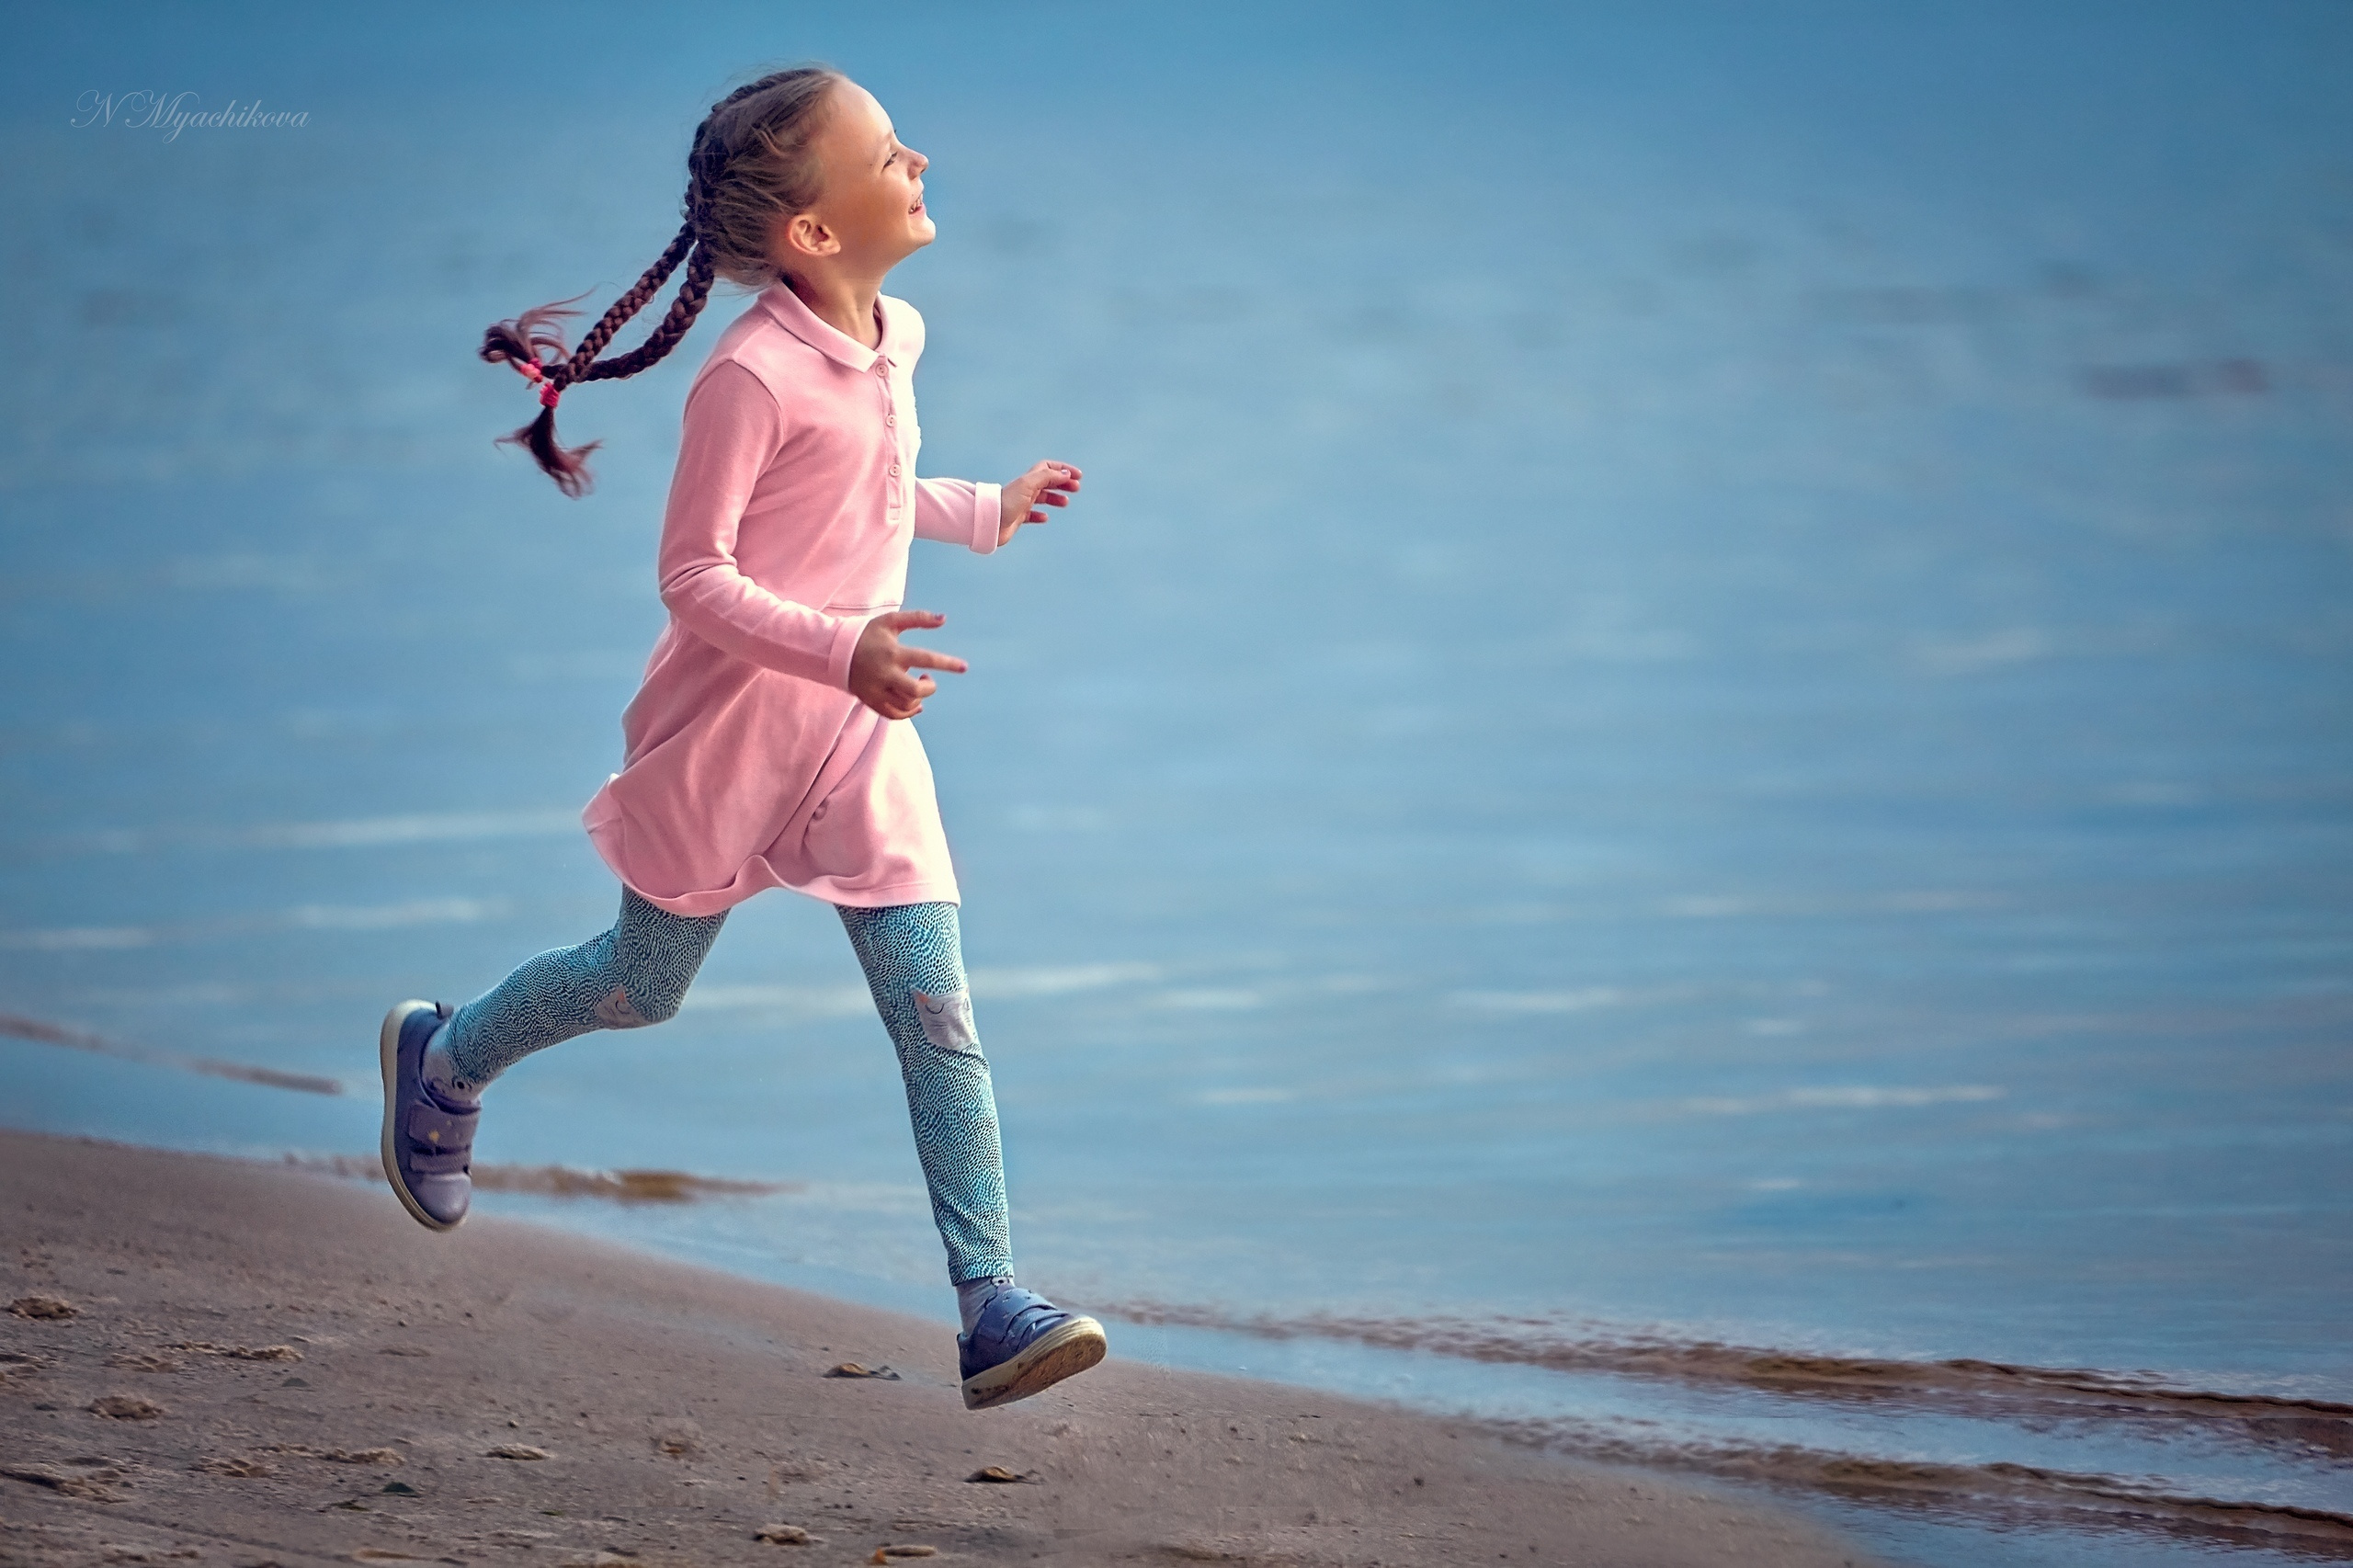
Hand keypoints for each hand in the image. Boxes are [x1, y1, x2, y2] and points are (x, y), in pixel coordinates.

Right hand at [848, 609, 965, 719]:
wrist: (835, 652)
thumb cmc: (868, 634)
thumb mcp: (891, 621)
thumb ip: (917, 618)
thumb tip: (944, 618)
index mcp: (893, 652)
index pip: (926, 659)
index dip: (947, 664)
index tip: (964, 667)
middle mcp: (885, 673)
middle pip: (915, 690)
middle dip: (929, 687)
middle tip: (928, 678)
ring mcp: (877, 690)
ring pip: (906, 704)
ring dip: (918, 698)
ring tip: (917, 686)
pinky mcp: (871, 701)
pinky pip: (894, 714)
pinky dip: (908, 712)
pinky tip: (916, 704)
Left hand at [998, 459, 1082, 546]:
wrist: (990, 522)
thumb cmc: (1007, 502)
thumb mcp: (1029, 484)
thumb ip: (1047, 476)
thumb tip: (1066, 473)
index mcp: (1028, 479)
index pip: (1048, 468)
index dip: (1063, 470)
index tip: (1077, 476)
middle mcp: (1025, 489)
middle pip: (1047, 482)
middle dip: (1062, 483)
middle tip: (1076, 488)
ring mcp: (1021, 503)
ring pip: (1041, 497)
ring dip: (1054, 498)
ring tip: (1065, 502)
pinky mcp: (1017, 518)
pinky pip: (1030, 515)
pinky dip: (1040, 515)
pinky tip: (1045, 518)